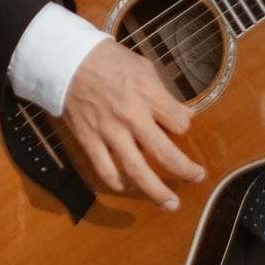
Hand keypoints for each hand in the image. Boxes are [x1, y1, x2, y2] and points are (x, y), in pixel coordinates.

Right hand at [56, 41, 204, 210]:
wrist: (67, 61)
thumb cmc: (107, 60)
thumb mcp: (143, 67)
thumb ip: (162, 93)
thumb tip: (182, 113)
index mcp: (148, 94)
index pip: (180, 123)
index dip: (183, 125)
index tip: (180, 125)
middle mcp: (132, 117)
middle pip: (166, 153)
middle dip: (186, 170)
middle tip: (197, 178)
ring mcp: (110, 132)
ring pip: (138, 171)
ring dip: (157, 191)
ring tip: (170, 204)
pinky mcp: (90, 141)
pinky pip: (106, 171)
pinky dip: (120, 184)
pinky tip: (130, 186)